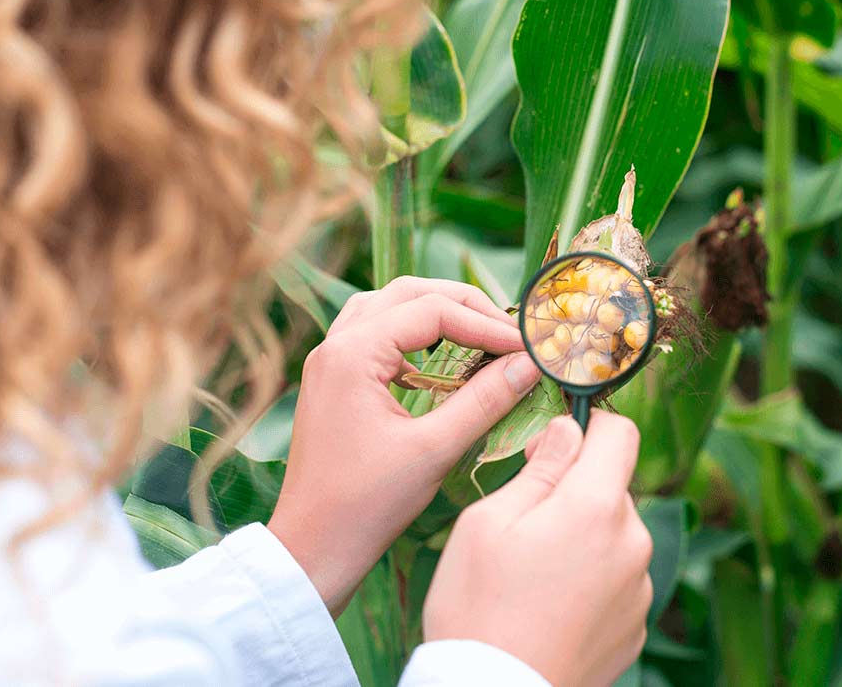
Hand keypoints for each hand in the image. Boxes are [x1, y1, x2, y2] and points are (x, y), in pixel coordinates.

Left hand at [268, 277, 541, 615]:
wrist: (312, 548)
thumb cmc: (367, 505)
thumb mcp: (435, 450)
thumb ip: (484, 400)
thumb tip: (529, 364)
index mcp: (352, 354)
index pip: (433, 311)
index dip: (487, 324)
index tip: (527, 347)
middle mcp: (336, 346)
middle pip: (409, 294)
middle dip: (464, 306)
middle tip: (509, 332)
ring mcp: (330, 362)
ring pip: (389, 307)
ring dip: (436, 314)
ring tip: (480, 336)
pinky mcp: (334, 382)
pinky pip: (376, 335)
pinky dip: (414, 337)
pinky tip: (442, 364)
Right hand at [423, 411, 652, 686]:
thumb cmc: (478, 608)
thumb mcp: (489, 522)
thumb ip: (540, 468)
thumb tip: (568, 430)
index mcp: (596, 507)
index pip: (622, 434)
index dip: (587, 428)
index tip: (550, 448)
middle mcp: (632, 543)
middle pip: (614, 487)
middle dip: (576, 490)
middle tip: (525, 521)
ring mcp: (639, 588)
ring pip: (616, 534)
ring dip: (585, 537)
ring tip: (535, 573)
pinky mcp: (636, 624)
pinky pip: (617, 579)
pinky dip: (592, 579)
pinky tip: (551, 604)